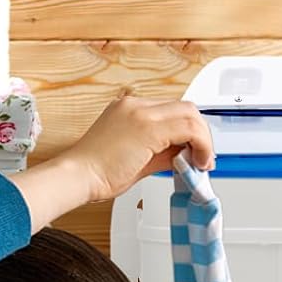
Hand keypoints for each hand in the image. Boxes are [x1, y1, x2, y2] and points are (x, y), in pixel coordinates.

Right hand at [65, 91, 215, 205]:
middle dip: (201, 134)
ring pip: (191, 115)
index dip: (190, 131)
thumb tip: (184, 155)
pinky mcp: (148, 127)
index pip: (172, 111)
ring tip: (201, 163)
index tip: (195, 151)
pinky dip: (200, 145)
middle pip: (186, 109)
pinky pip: (188, 129)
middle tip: (203, 157)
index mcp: (130, 108)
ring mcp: (142, 113)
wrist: (78, 176)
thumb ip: (163, 152)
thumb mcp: (137, 157)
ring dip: (203, 141)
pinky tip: (197, 162)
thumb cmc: (97, 171)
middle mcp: (136, 105)